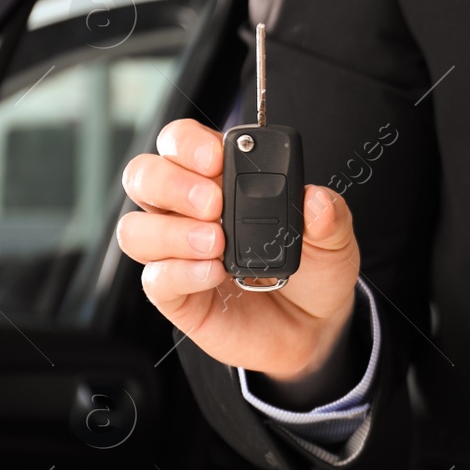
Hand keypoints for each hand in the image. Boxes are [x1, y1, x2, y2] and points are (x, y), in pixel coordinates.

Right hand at [117, 118, 360, 381]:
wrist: (313, 327)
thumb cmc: (313, 270)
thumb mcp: (334, 239)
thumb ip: (328, 215)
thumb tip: (316, 199)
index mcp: (221, 180)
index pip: (182, 143)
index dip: (189, 143)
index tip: (216, 157)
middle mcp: (188, 211)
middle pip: (144, 177)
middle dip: (172, 182)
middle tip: (213, 201)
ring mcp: (176, 252)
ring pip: (136, 229)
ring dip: (172, 231)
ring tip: (216, 241)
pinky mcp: (175, 294)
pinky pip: (155, 278)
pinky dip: (182, 272)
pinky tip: (213, 272)